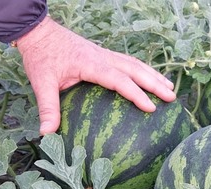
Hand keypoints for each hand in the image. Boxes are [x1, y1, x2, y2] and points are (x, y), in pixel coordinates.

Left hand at [16, 16, 176, 134]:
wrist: (38, 32)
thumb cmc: (41, 56)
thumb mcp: (42, 82)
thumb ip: (48, 108)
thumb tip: (46, 134)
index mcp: (90, 64)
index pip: (119, 80)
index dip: (135, 94)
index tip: (150, 107)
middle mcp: (102, 56)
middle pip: (135, 69)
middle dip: (154, 83)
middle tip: (171, 98)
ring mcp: (104, 53)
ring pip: (135, 64)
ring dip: (153, 75)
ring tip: (169, 88)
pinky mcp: (103, 54)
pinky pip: (128, 62)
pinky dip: (142, 70)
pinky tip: (149, 78)